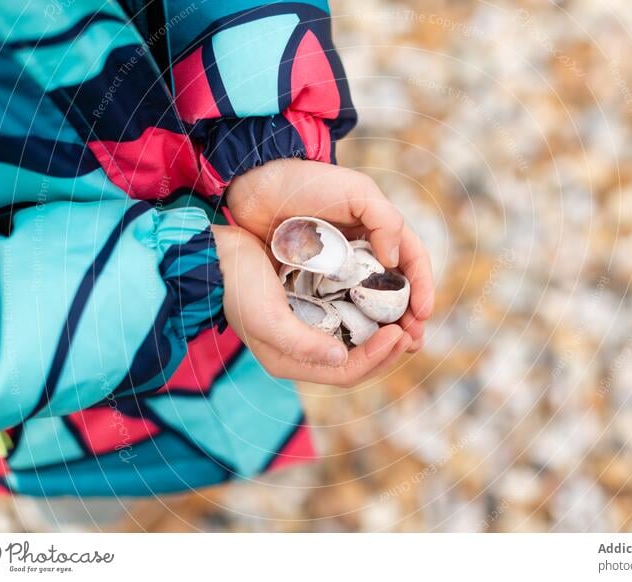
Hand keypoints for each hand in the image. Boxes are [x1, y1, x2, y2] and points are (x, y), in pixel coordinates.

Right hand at [212, 224, 411, 385]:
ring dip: (384, 332)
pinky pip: (350, 316)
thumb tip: (342, 358)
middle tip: (413, 328)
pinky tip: (384, 298)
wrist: (218, 255)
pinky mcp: (312, 305)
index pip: (346, 373)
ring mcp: (308, 328)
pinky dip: (370, 313)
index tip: (399, 332)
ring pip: (357, 341)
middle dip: (388, 349)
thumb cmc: (239, 285)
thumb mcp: (267, 318)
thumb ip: (302, 344)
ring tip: (407, 318)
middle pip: (357, 362)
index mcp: (290, 362)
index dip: (377, 358)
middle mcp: (303, 351)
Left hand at [225, 159, 434, 349]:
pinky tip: (354, 343)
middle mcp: (362, 256)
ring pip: (368, 307)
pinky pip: (336, 311)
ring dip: (382, 330)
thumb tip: (395, 262)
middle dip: (407, 319)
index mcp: (379, 232)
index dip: (423, 288)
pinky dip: (350, 328)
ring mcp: (337, 273)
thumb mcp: (356, 191)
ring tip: (392, 347)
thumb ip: (385, 220)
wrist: (255, 188)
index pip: (412, 262)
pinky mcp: (312, 286)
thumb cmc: (307, 183)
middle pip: (395, 293)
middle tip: (412, 340)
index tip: (422, 314)